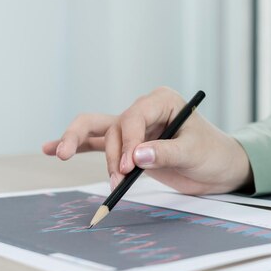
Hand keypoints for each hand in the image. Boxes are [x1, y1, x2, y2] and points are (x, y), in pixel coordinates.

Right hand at [42, 87, 252, 194]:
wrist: (218, 168)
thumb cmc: (212, 154)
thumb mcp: (194, 153)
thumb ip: (165, 153)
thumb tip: (137, 157)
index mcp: (162, 101)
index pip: (134, 117)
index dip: (129, 142)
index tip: (132, 167)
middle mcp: (144, 110)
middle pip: (112, 124)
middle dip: (105, 148)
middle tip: (101, 169)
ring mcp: (133, 128)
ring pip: (99, 131)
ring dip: (80, 145)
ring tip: (61, 155)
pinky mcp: (128, 146)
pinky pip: (97, 144)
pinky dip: (77, 146)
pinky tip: (52, 149)